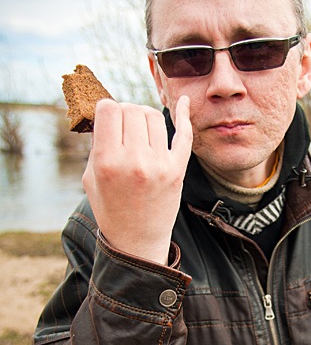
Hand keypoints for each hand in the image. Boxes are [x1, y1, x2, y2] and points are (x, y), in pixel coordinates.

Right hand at [83, 96, 192, 264]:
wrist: (137, 242)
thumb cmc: (110, 207)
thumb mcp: (90, 178)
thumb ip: (98, 144)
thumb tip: (109, 113)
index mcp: (107, 162)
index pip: (109, 109)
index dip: (106, 110)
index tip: (108, 120)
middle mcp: (134, 161)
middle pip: (131, 109)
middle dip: (125, 113)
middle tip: (124, 129)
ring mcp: (159, 165)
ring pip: (153, 116)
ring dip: (145, 118)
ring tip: (140, 132)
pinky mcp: (177, 170)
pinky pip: (184, 134)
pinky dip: (184, 114)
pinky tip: (184, 102)